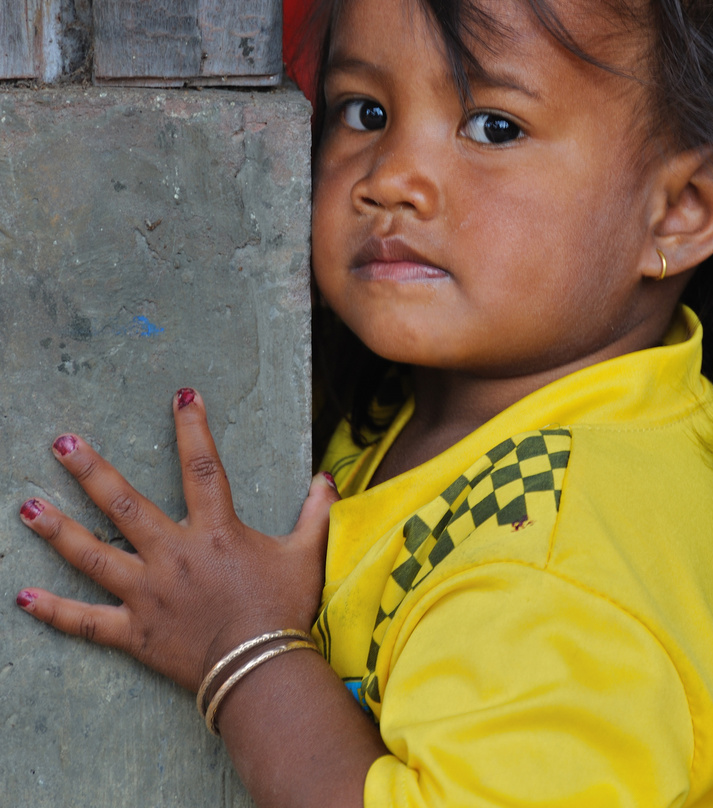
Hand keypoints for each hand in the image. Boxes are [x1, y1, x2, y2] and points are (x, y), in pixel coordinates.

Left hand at [16, 388, 338, 692]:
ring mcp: (147, 593)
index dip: (193, 428)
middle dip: (90, 471)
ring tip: (26, 506)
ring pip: (93, 555)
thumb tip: (326, 478)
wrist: (261, 672)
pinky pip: (86, 621)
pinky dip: (54, 611)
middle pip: (124, 504)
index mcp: (214, 532)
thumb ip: (315, 513)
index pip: (202, 467)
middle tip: (60, 443)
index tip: (182, 396)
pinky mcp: (134, 632)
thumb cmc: (284, 610)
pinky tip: (22, 596)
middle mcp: (173, 555)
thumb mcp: (307, 555)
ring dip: (58, 530)